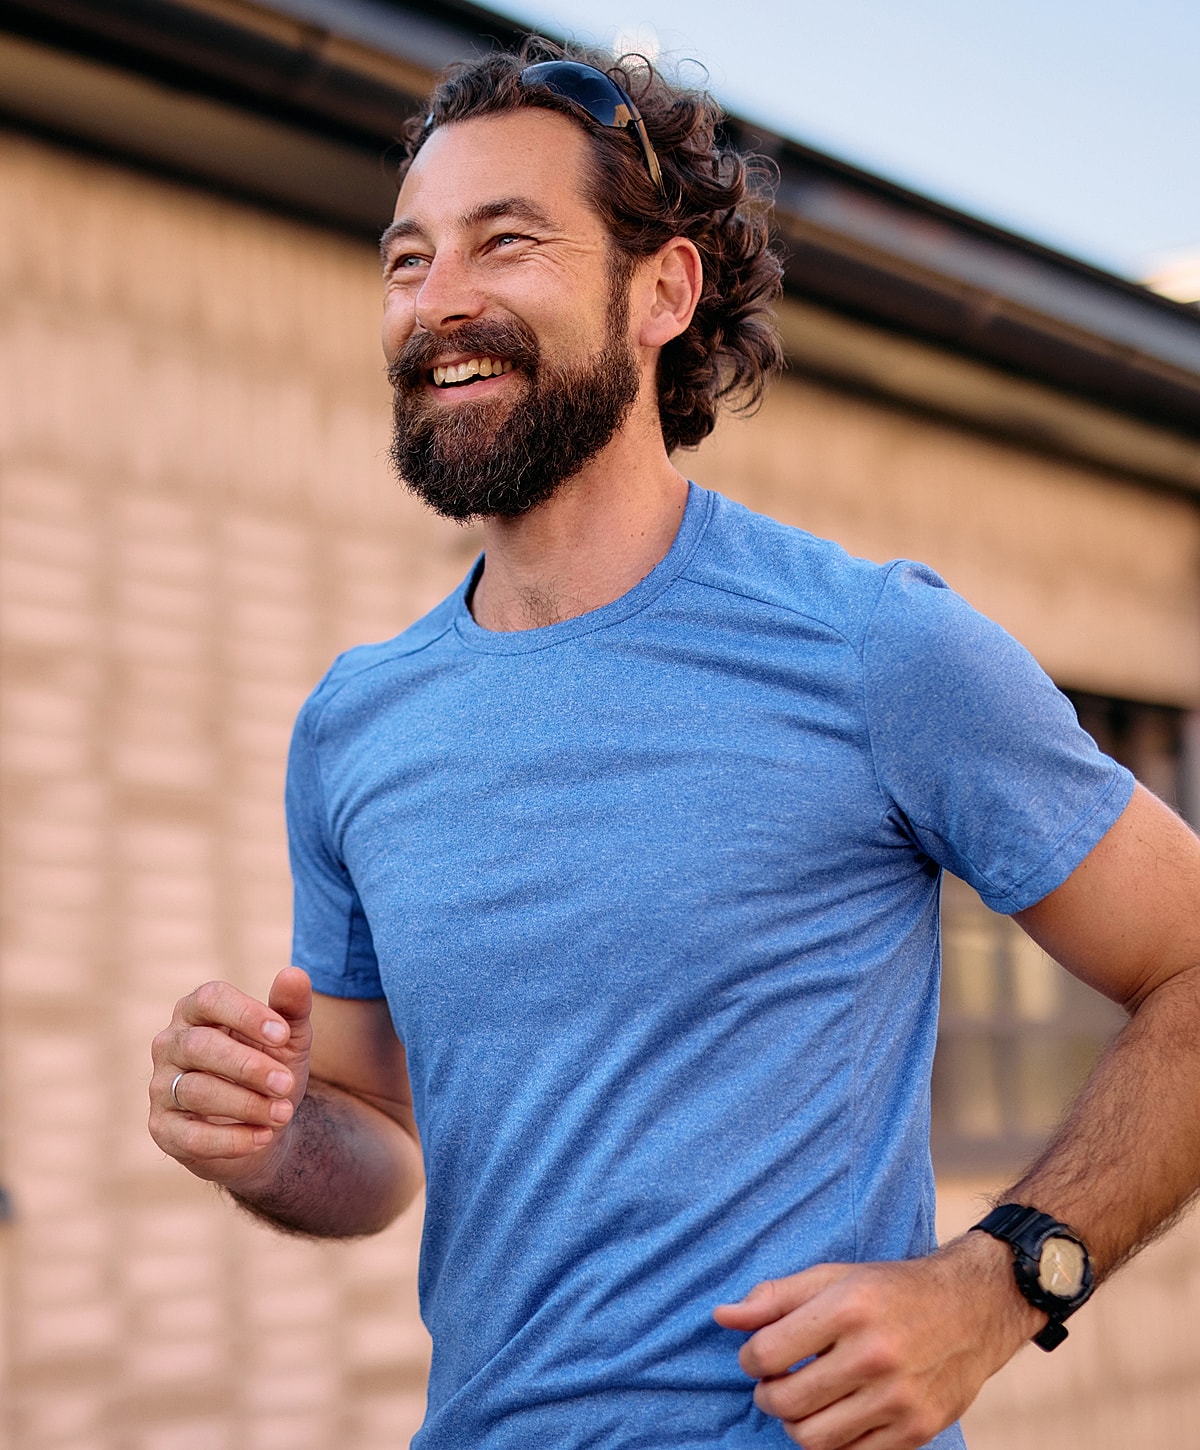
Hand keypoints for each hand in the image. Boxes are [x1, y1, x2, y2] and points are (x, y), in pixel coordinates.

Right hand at [149, 967, 313, 1191]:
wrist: (265, 1125)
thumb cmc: (271, 1068)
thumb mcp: (288, 1039)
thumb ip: (291, 1007)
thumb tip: (294, 974)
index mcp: (197, 1011)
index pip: (210, 998)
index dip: (246, 1014)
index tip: (283, 1034)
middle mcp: (171, 1044)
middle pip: (200, 1046)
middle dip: (249, 1066)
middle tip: (288, 1083)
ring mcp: (161, 1086)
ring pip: (196, 1091)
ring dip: (246, 1104)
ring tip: (284, 1113)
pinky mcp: (163, 1129)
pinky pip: (191, 1135)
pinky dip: (232, 1139)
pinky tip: (264, 1137)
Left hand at [713, 1236, 1042, 1449]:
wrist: (972, 1310)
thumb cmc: (891, 1290)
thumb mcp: (832, 1277)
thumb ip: (774, 1297)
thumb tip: (721, 1316)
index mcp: (849, 1307)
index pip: (766, 1353)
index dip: (749, 1358)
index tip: (756, 1355)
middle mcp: (874, 1355)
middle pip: (786, 1402)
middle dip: (767, 1395)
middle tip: (773, 1382)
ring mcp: (898, 1399)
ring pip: (813, 1439)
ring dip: (794, 1424)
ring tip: (801, 1401)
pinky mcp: (916, 1432)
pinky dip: (832, 1441)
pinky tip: (835, 1414)